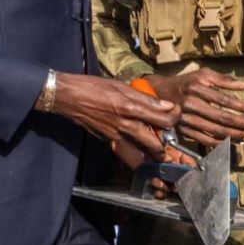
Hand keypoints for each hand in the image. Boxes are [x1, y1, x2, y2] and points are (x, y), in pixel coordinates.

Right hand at [50, 73, 176, 165]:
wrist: (67, 97)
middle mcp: (125, 126)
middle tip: (171, 137)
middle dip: (168, 144)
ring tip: (160, 151)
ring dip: (153, 157)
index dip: (175, 117)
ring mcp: (116, 137)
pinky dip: (137, 158)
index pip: (163, 119)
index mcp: (131, 108)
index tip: (176, 112)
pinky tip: (142, 154)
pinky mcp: (107, 142)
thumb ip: (146, 98)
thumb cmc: (93, 87)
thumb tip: (167, 105)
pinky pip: (126, 155)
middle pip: (156, 144)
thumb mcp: (121, 86)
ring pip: (141, 157)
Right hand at [149, 69, 243, 149]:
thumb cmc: (186, 83)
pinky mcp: (184, 130)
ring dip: (234, 134)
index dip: (239, 106)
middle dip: (240, 123)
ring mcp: (186, 119)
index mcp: (196, 88)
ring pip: (214, 131)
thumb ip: (224, 79)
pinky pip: (204, 140)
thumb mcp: (203, 74)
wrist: (160, 93)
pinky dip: (219, 142)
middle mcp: (191, 104)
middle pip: (221, 118)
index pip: (223, 100)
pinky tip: (230, 141)